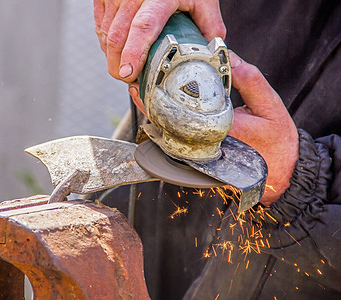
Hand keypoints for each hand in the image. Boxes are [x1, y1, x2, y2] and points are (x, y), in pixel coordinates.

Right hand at [94, 0, 225, 82]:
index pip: (143, 27)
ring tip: (127, 69)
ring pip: (105, 36)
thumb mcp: (203, 1)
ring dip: (113, 58)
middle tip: (130, 82)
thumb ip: (211, 30)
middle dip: (119, 67)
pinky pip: (100, 28)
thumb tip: (224, 63)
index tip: (129, 73)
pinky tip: (118, 53)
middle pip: (117, 37)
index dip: (134, 53)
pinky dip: (107, 46)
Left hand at [128, 51, 298, 205]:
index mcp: (221, 128)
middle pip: (171, 125)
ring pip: (170, 137)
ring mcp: (202, 156)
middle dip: (153, 107)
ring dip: (156, 118)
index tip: (150, 81)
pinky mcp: (201, 161)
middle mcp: (206, 145)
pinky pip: (178, 145)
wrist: (280, 173)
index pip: (185, 111)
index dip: (164, 96)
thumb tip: (228, 57)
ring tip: (144, 98)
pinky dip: (167, 129)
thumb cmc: (276, 141)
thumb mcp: (269, 105)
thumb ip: (249, 80)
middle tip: (138, 89)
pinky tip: (160, 115)